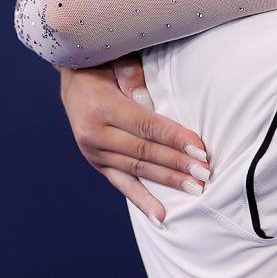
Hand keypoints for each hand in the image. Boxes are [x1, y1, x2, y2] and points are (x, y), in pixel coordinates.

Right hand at [59, 57, 209, 224]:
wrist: (72, 78)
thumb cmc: (102, 65)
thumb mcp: (116, 61)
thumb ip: (131, 75)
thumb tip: (147, 97)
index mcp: (102, 108)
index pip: (146, 126)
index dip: (174, 138)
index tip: (200, 148)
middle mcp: (94, 134)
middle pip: (144, 152)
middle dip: (177, 163)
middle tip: (204, 173)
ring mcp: (93, 153)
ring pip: (136, 170)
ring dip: (167, 181)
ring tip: (194, 189)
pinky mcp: (97, 163)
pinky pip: (121, 184)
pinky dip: (141, 200)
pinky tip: (160, 216)